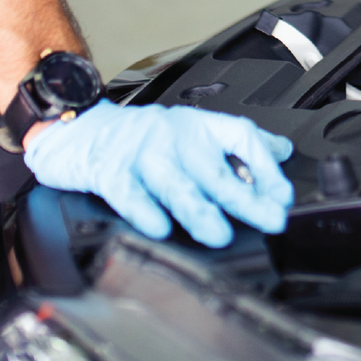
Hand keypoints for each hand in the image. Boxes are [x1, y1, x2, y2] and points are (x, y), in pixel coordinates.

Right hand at [24, 102, 294, 246]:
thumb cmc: (137, 136)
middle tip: (269, 219)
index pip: (241, 138)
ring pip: (176, 184)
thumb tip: (280, 152)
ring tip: (219, 234)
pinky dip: (146, 212)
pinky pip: (130, 194)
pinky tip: (160, 228)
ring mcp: (142, 154)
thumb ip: (235, 143)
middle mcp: (174, 136)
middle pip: (214, 168)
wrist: (77, 127)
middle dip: (245, 197)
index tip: (283, 195)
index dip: (266, 167)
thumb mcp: (190, 129)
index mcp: (198, 126)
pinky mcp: (110, 172)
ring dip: (200, 210)